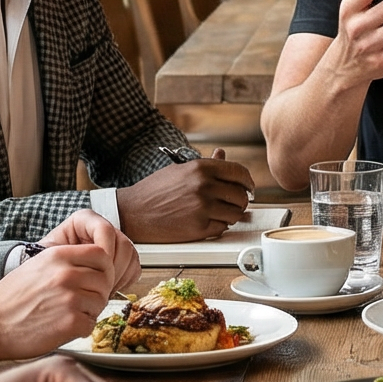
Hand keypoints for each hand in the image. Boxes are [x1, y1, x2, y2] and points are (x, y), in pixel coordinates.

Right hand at [0, 243, 114, 359]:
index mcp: (58, 256)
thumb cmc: (11, 298)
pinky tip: (64, 327)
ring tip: (69, 314)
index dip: (102, 268)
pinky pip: (91, 324)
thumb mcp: (36, 266)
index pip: (101, 254)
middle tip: (82, 301)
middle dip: (97, 291)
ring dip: (90, 311)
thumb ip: (65, 261)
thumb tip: (94, 265)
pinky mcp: (70, 322)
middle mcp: (66, 274)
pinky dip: (82, 328)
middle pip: (105, 279)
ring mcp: (70, 298)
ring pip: (101, 302)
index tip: (95, 278)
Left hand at [40, 210, 139, 295]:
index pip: (105, 230)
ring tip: (103, 290)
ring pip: (131, 256)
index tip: (95, 270)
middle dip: (114, 268)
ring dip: (120, 276)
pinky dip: (125, 281)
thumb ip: (63, 252)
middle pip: (122, 243)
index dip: (104, 251)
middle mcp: (101, 229)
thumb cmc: (43, 268)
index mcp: (84, 220)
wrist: (46, 282)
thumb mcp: (47, 256)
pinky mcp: (120, 260)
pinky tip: (109, 289)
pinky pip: (134, 268)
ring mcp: (113, 244)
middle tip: (101, 286)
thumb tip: (87, 259)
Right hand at [113, 151, 254, 241]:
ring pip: (236, 214)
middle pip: (241, 195)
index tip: (248, 187)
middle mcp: (204, 186)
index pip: (239, 173)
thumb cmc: (155, 189)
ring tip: (219, 213)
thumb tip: (222, 153)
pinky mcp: (199, 228)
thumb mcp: (180, 170)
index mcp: (201, 168)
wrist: (133, 212)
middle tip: (233, 203)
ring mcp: (202, 207)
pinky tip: (208, 221)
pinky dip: (219, 226)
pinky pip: (223, 228)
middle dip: (240, 200)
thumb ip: (206, 163)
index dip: (247, 182)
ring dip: (231, 215)